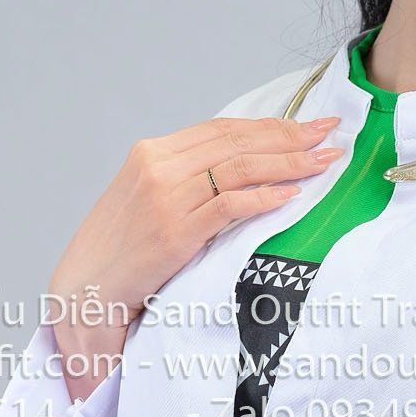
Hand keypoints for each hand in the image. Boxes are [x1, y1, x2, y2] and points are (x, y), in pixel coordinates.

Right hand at [45, 112, 343, 398]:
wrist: (86, 291)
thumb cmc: (122, 250)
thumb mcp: (149, 200)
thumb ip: (186, 179)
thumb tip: (242, 168)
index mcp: (152, 152)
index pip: (223, 129)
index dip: (270, 125)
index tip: (307, 126)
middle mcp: (158, 166)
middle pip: (237, 142)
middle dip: (290, 137)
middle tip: (329, 135)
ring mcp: (165, 198)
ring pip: (239, 168)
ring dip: (288, 163)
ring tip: (322, 163)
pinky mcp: (174, 232)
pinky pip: (229, 206)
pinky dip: (264, 197)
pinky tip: (291, 196)